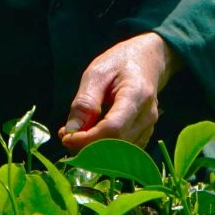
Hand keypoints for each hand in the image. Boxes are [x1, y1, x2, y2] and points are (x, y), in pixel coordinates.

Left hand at [56, 32, 182, 153]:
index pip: (113, 128)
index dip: (88, 139)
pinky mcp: (145, 134)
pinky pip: (123, 151)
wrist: (147, 61)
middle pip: (116, 144)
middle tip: (66, 136)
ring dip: (93, 150)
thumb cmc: (120, 63)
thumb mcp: (97, 73)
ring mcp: (149, 127)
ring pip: (119, 153)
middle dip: (87, 147)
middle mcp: (147, 115)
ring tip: (75, 135)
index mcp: (136, 95)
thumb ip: (85, 101)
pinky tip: (89, 137)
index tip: (66, 136)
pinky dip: (103, 150)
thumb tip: (71, 131)